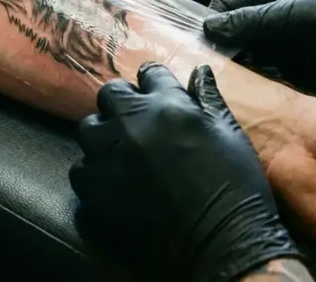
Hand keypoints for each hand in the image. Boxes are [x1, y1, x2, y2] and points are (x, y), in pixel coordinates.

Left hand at [70, 62, 302, 281]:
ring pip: (88, 130)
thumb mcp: (230, 135)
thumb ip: (209, 99)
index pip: (149, 74)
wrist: (223, 243)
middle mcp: (133, 124)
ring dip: (103, 137)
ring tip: (120, 154)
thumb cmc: (236, 188)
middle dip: (121, 105)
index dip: (152, 84)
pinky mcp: (94, 191)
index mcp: (169, 106)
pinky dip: (93, 175)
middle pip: (110, 95)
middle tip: (135, 125)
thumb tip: (200, 71)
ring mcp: (109, 157)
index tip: (153, 96)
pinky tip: (112, 185)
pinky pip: (80, 170)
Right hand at [203, 0, 315, 104]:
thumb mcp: (299, 16)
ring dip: (242, 76)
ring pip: (250, 60)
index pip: (226, 5)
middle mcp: (277, 15)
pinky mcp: (302, 73)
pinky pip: (270, 80)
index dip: (212, 25)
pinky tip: (255, 105)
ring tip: (230, 96)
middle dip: (223, 54)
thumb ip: (251, 21)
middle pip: (234, 34)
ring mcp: (290, 45)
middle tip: (212, 80)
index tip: (199, 53)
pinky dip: (261, 90)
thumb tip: (207, 26)